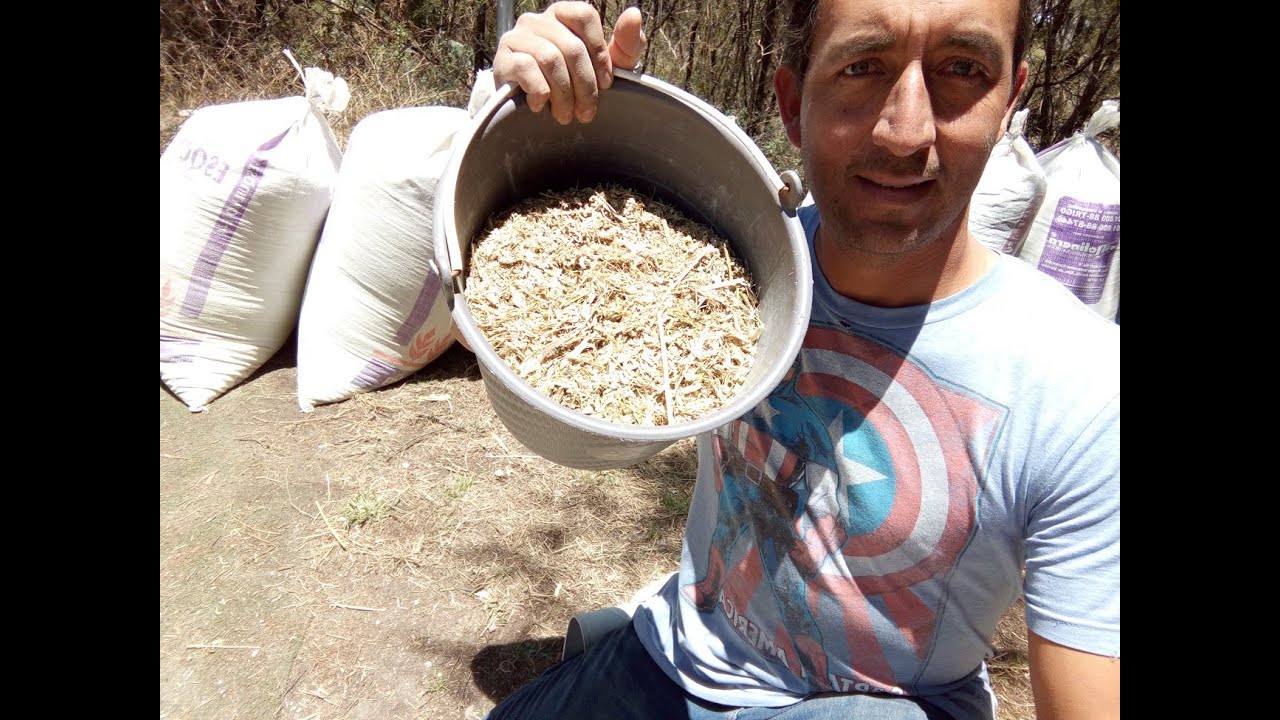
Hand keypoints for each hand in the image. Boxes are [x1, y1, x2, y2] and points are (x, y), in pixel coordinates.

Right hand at [493, 2, 644, 124]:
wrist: (530, 111)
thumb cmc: (572, 84)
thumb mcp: (605, 68)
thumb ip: (625, 45)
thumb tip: (634, 13)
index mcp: (563, 15)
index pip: (585, 15)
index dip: (599, 52)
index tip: (607, 84)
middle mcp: (537, 20)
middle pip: (571, 46)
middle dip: (585, 86)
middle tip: (587, 113)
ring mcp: (517, 37)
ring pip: (550, 59)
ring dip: (563, 95)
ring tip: (565, 116)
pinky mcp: (502, 59)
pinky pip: (526, 69)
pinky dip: (540, 93)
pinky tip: (541, 106)